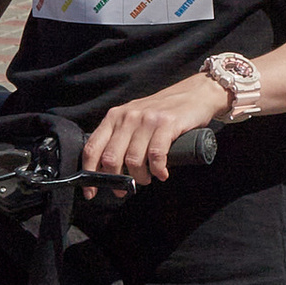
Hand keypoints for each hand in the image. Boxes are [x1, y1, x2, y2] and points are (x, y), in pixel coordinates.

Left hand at [80, 68, 225, 187]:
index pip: (92, 148)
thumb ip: (121, 137)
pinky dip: (158, 170)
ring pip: (133, 160)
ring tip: (147, 179)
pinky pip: (156, 155)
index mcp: (115, 117)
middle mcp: (128, 117)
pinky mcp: (167, 123)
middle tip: (123, 190)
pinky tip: (162, 174)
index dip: (89, 173)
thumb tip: (107, 170)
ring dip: (139, 177)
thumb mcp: (135, 119)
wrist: (196, 93)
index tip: (92, 191)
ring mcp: (147, 120)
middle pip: (111, 158)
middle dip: (116, 180)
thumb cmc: (164, 111)